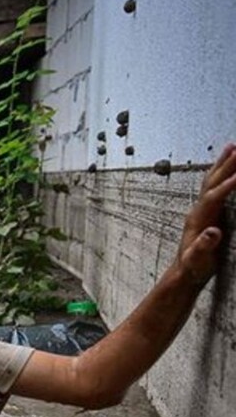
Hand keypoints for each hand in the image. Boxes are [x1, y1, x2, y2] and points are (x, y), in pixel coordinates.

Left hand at [177, 143, 235, 284]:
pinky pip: (215, 186)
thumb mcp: (198, 259)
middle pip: (212, 182)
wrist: (185, 271)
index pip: (214, 197)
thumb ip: (204, 246)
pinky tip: (228, 165)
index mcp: (197, 218)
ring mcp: (202, 208)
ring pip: (212, 180)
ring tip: (233, 145)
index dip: (227, 186)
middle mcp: (198, 209)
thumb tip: (212, 232)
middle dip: (227, 165)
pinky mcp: (208, 211)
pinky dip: (222, 173)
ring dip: (222, 163)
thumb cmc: (193, 266)